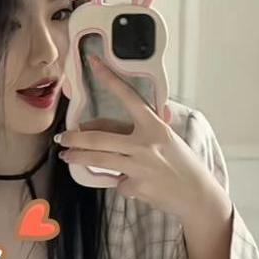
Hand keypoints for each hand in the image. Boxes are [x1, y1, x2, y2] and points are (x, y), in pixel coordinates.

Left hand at [55, 55, 222, 220]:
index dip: (110, 80)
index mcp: (155, 126)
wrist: (197, 195)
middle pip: (99, 137)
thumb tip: (107, 127)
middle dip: (76, 137)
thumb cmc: (182, 164)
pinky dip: (121, 183)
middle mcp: (145, 144)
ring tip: (67, 156)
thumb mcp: (167, 138)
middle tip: (62, 137)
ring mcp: (139, 166)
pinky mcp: (137, 186)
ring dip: (78, 157)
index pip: (129, 97)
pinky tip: (133, 184)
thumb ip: (143, 129)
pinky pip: (118, 182)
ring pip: (98, 159)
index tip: (94, 64)